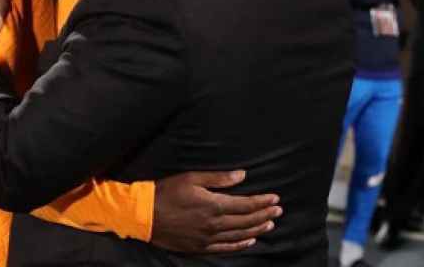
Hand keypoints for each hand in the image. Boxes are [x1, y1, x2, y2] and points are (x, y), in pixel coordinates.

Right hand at [151, 170, 282, 253]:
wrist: (144, 216)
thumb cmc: (167, 192)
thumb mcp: (192, 178)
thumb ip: (219, 179)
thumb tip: (242, 175)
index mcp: (214, 205)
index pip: (246, 204)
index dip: (262, 202)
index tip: (275, 198)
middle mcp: (214, 224)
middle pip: (246, 220)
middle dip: (264, 214)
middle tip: (279, 210)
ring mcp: (208, 238)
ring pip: (239, 235)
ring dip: (257, 229)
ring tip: (270, 224)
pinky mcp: (200, 246)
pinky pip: (226, 247)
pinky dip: (240, 244)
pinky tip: (250, 240)